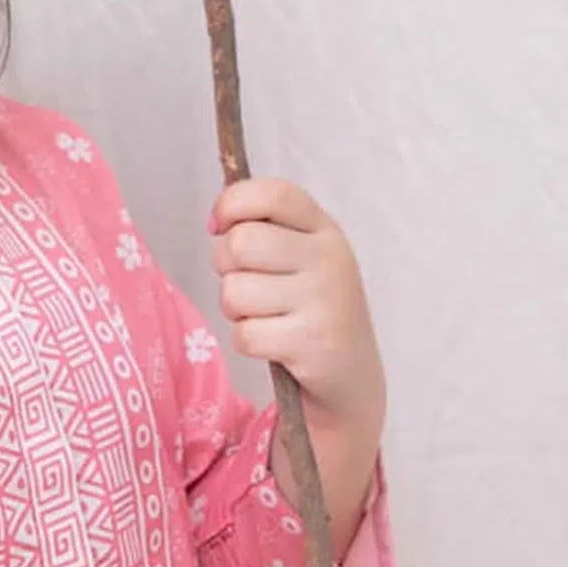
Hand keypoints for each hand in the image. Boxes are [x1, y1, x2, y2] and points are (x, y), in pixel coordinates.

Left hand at [209, 179, 383, 432]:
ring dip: (236, 310)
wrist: (351, 372)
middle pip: (241, 243)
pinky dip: (247, 341)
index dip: (232, 204)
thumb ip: (265, 229)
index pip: (273, 194)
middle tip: (245, 283)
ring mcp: (324, 300)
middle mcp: (329, 258)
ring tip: (265, 315)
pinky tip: (274, 342)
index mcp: (324, 229)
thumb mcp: (302, 256)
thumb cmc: (311, 306)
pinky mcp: (313, 341)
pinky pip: (245, 334)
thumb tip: (216, 222)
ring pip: (234, 292)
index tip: (219, 226)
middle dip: (225, 266)